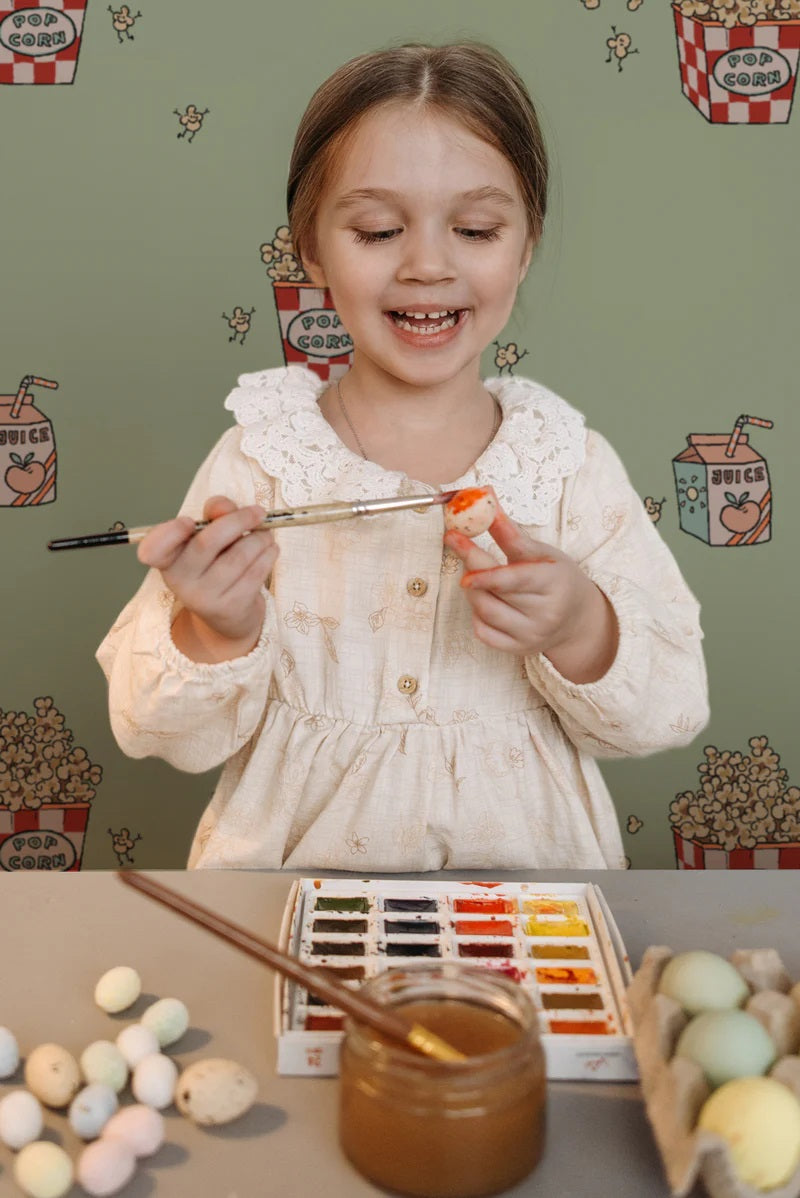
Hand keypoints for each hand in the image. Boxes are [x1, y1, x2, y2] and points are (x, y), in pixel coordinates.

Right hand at [137, 496, 278, 658]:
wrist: (228, 615)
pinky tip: (270, 549)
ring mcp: (205, 598)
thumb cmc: (216, 564)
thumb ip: (215, 514)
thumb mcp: (208, 536)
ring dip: (259, 539)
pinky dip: (268, 555)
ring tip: (265, 534)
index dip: (169, 533)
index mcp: (167, 560)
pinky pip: (255, 573)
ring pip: (238, 556)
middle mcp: (180, 581)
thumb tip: (224, 506)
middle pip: (207, 542)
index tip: (187, 521)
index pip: (153, 550)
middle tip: (258, 512)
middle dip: (238, 521)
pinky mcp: (230, 608)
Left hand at [443, 504, 617, 683]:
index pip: (513, 579)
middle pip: (494, 593)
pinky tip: (486, 600)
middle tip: (456, 541)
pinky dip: (477, 613)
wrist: (576, 619)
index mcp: (554, 585)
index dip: (484, 569)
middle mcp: (545, 615)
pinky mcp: (517, 650)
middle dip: (472, 566)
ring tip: (478, 575)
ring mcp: (531, 636)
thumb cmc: (558, 580)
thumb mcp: (542, 553)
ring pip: (484, 612)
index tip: (457, 545)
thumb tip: (487, 501)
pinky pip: (483, 632)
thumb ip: (511, 533)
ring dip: (473, 589)